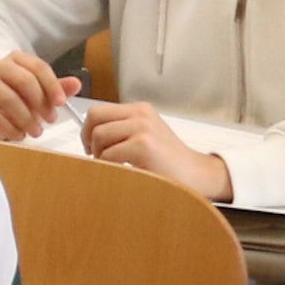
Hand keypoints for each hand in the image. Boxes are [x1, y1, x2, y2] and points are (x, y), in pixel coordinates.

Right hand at [0, 49, 73, 140]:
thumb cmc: (17, 106)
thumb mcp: (40, 97)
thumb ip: (57, 90)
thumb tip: (77, 83)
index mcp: (16, 60)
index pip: (38, 67)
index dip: (52, 85)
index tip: (61, 103)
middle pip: (24, 80)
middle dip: (41, 103)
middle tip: (50, 120)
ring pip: (10, 99)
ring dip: (27, 119)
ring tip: (36, 132)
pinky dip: (11, 128)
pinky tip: (18, 134)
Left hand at [82, 99, 230, 199]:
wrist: (196, 175)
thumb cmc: (168, 162)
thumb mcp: (145, 136)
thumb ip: (122, 131)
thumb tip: (89, 138)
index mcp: (139, 109)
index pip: (98, 111)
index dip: (87, 130)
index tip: (91, 147)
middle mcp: (141, 114)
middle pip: (94, 118)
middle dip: (88, 140)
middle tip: (96, 157)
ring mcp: (142, 128)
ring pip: (99, 136)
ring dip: (99, 155)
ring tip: (112, 167)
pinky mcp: (144, 145)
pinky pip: (109, 154)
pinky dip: (108, 167)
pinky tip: (122, 173)